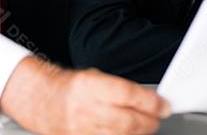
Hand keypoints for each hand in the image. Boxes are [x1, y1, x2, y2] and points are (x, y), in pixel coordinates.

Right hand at [0, 55, 169, 134]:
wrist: (43, 101)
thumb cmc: (71, 87)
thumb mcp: (94, 77)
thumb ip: (119, 89)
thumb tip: (148, 99)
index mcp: (90, 86)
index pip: (127, 94)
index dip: (150, 102)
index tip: (163, 105)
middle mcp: (85, 109)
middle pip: (127, 121)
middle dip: (149, 121)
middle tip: (158, 117)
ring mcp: (82, 129)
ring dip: (139, 133)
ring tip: (146, 126)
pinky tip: (129, 134)